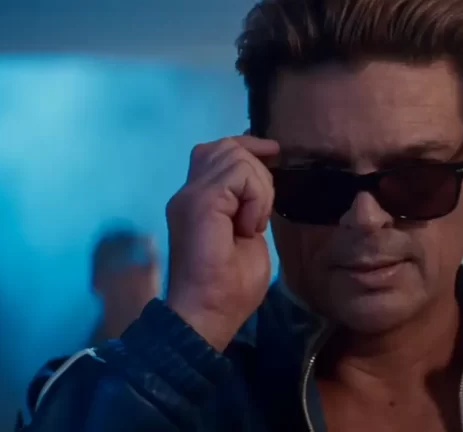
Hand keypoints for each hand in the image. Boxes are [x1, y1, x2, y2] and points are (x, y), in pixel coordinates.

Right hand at [165, 135, 278, 350]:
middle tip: (261, 212)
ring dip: (259, 187)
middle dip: (257, 169)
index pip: (217, 151)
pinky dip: (256, 197)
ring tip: (253, 224)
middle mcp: (188, 193)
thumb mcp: (249, 239)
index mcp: (198, 201)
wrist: (208, 314)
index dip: (247, 144)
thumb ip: (248, 209)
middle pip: (225, 147)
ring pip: (234, 156)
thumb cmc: (229, 289)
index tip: (274, 151)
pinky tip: (251, 226)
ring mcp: (190, 196)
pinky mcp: (200, 202)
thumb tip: (258, 189)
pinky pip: (239, 175)